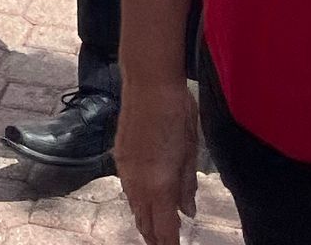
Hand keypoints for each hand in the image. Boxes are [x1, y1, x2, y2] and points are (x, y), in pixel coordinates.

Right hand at [116, 76, 198, 244]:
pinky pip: (127, 189)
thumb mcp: (190, 152)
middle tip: (166, 243)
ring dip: (145, 221)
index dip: (170, 244)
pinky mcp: (120, 156)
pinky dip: (137, 202)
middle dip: (155, 238)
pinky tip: (144, 200)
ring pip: (134, 207)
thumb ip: (187, 186)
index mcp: (159, 185)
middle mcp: (138, 182)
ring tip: (156, 230)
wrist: (148, 82)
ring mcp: (126, 169)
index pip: (164, 229)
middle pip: (145, 223)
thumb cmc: (176, 112)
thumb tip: (188, 212)